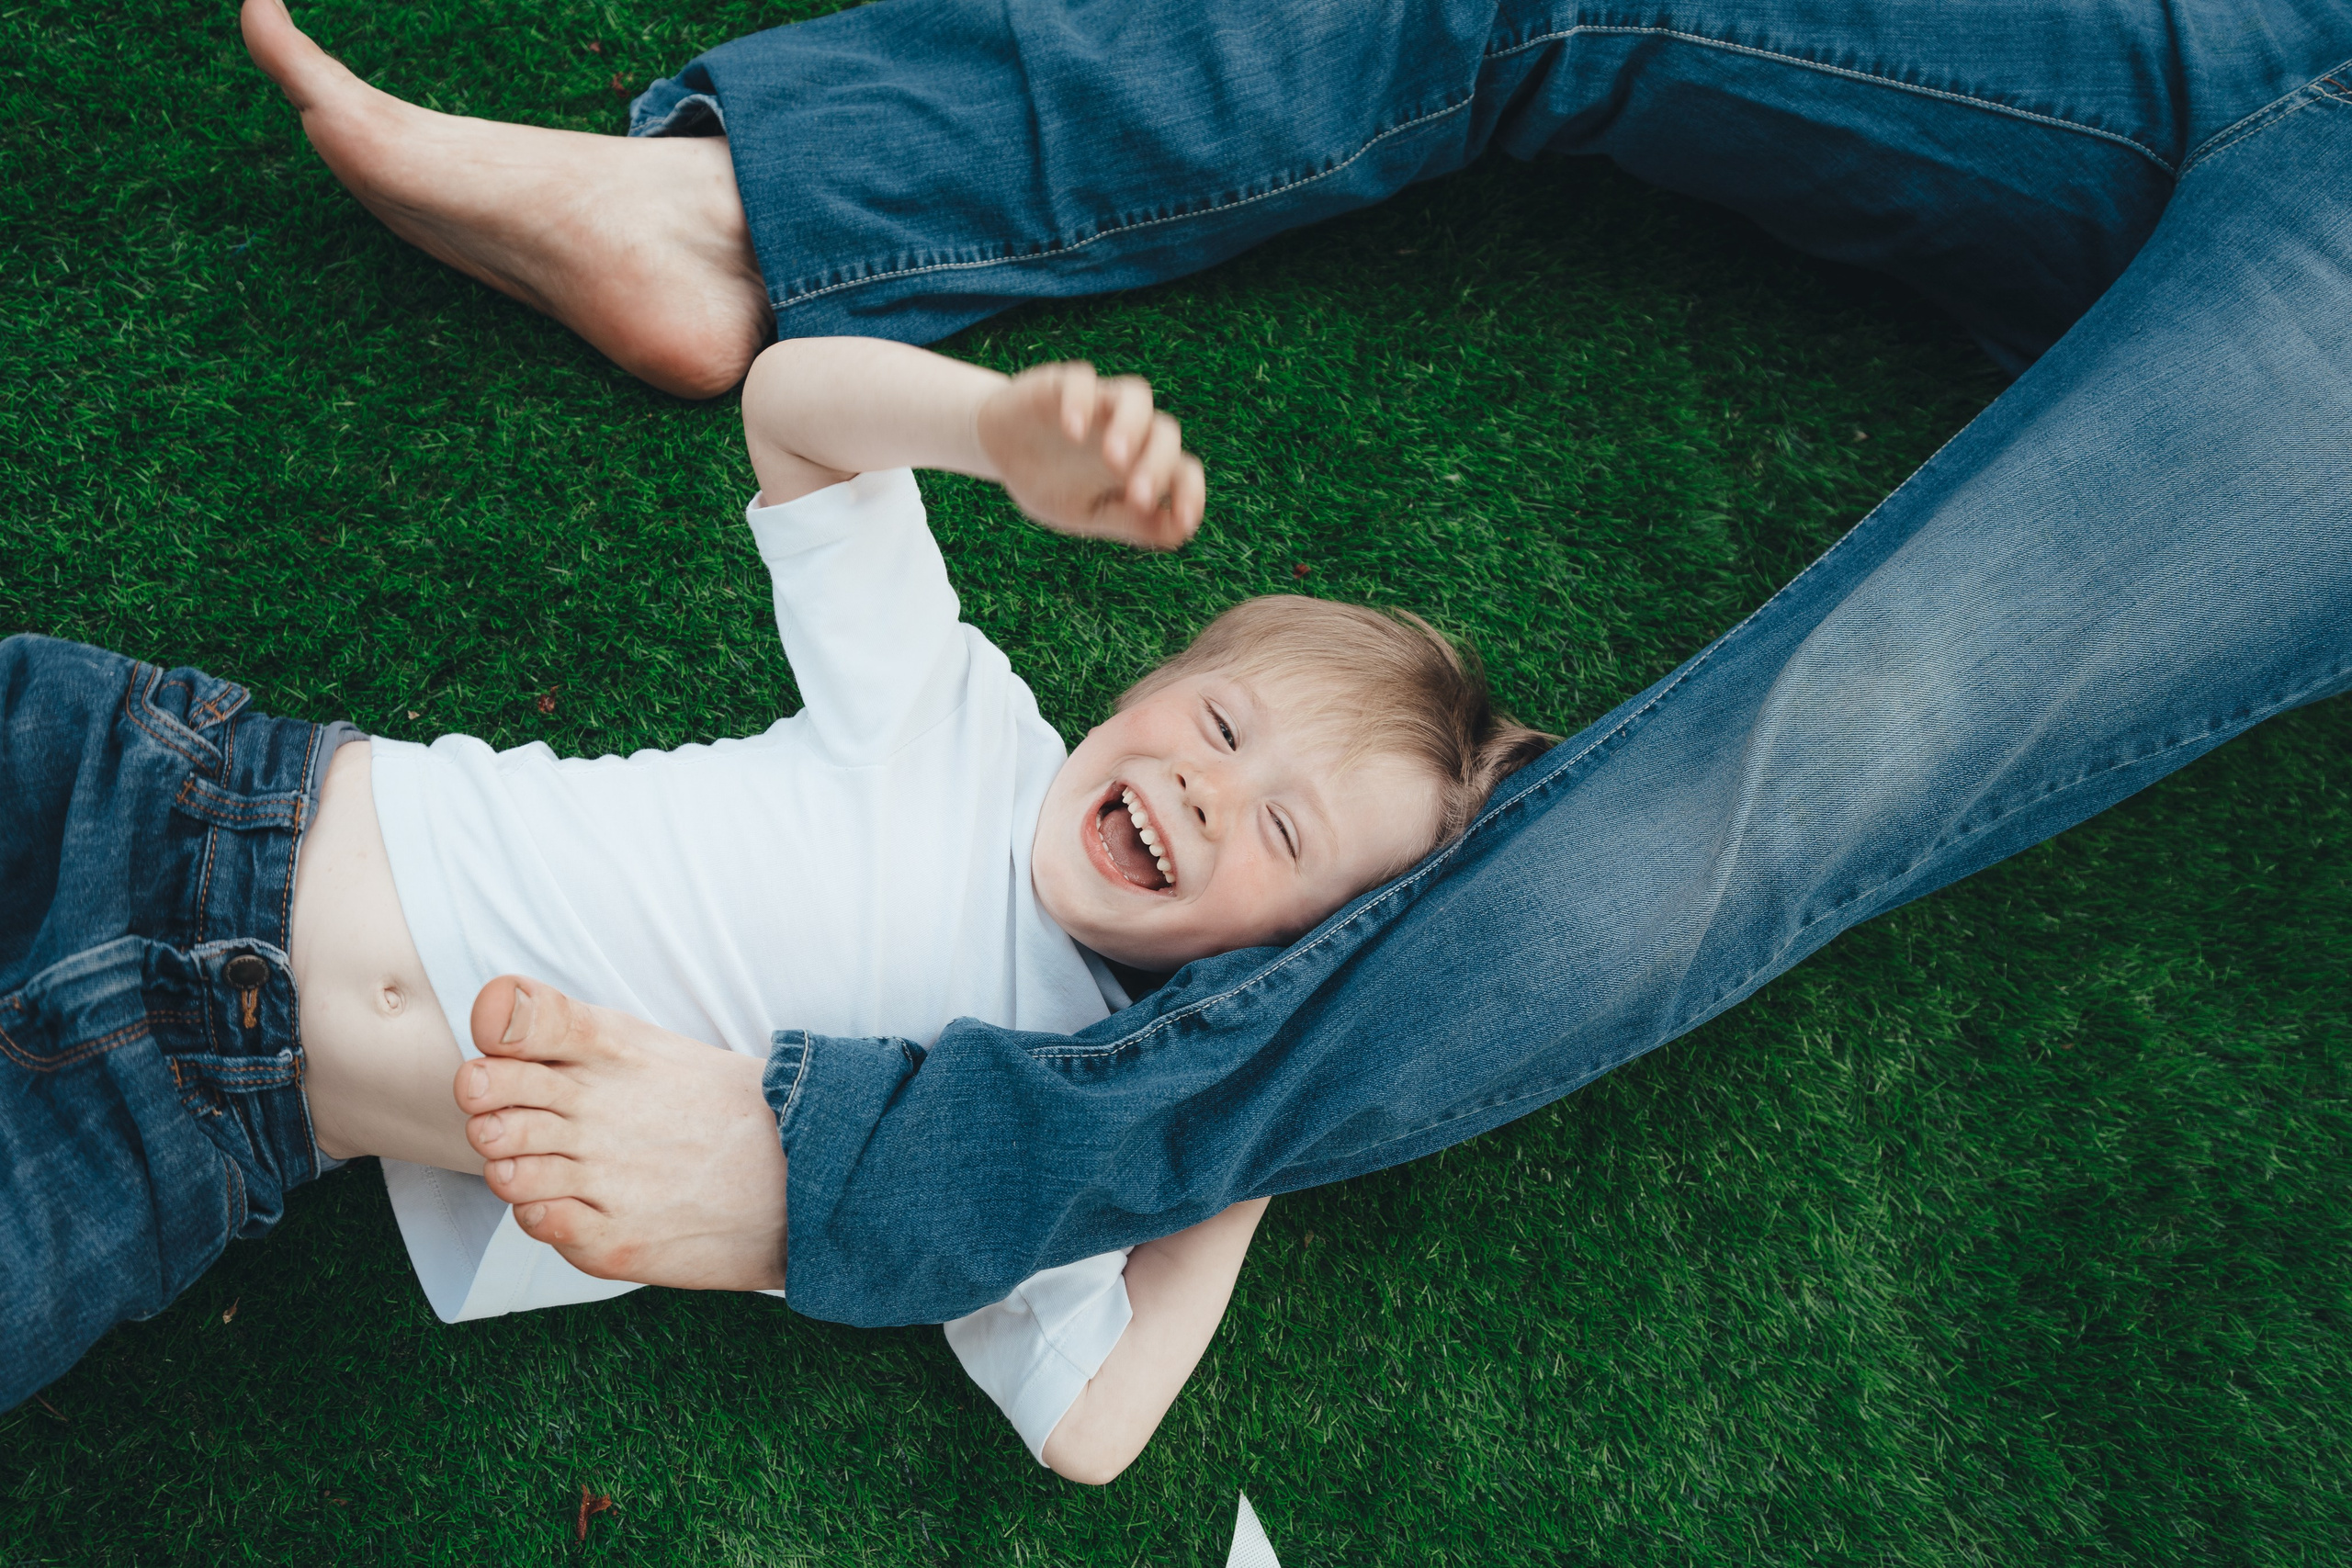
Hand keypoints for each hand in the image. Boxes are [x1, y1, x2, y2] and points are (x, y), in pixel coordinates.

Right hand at [976, 362, 1205, 549]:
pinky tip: (1072, 431)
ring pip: (1136, 396)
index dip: (1191, 493)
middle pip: (1165, 433)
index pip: (1183, 470)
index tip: (1185, 521)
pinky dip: (1081, 402)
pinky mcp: (1063, 384)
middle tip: (1139, 498)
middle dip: (1158, 466)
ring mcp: (1099, 402)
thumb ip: (1130, 523)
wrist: (998, 449)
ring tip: (1115, 460)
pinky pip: (1081, 381)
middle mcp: (1130, 428)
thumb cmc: (1049, 483)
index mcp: (1141, 463)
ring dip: (1132, 426)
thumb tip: (1179, 534)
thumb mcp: (1087, 515)